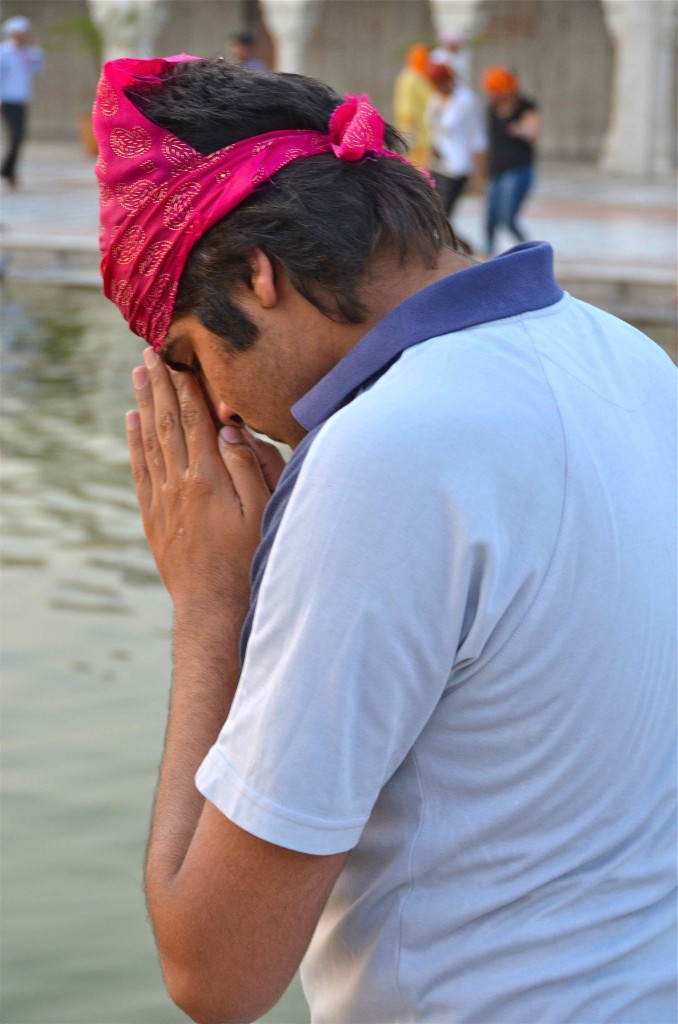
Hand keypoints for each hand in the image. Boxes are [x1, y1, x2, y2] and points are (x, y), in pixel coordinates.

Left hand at [126, 350, 275, 614]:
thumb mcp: (262, 512)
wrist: (213, 604)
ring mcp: (163, 498)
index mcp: (208, 476)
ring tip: (137, 373)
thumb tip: (230, 427)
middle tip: (150, 351)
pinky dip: (133, 440)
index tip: (178, 356)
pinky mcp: (154, 514)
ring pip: (149, 439)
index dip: (186, 385)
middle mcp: (180, 481)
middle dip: (159, 383)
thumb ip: (247, 466)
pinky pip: (139, 468)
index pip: (196, 419)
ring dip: (143, 402)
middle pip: (167, 421)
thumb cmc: (248, 560)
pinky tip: (130, 420)